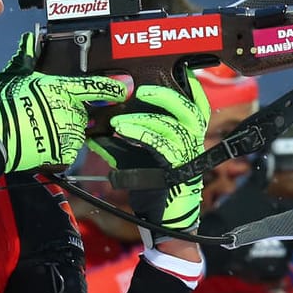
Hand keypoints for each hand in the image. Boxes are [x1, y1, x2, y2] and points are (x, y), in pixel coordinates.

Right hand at [0, 33, 128, 173]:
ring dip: (65, 130)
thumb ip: (27, 57)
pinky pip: (70, 150)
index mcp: (62, 89)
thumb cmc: (3, 104)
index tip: (124, 89)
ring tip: (42, 129)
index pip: (94, 86)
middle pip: (81, 111)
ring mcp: (69, 132)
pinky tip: (44, 143)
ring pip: (76, 131)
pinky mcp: (64, 152)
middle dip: (69, 112)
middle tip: (45, 114)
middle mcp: (70, 110)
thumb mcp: (14, 75)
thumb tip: (30, 39)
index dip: (111, 87)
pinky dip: (61, 148)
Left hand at [92, 74, 211, 229]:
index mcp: (188, 137)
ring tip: (116, 122)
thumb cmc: (155, 189)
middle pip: (191, 109)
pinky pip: (162, 145)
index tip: (177, 70)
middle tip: (139, 91)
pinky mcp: (179, 170)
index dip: (192, 86)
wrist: (164, 221)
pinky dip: (141, 135)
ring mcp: (189, 156)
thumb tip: (94, 133)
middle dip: (164, 95)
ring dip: (142, 120)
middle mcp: (194, 143)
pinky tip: (122, 132)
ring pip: (171, 127)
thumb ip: (119, 145)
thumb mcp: (136, 161)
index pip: (198, 105)